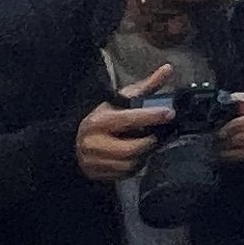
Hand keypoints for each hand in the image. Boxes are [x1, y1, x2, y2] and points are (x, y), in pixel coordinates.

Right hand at [76, 66, 174, 181]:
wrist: (74, 141)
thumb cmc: (103, 118)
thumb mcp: (120, 100)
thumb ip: (145, 87)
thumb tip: (167, 69)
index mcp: (99, 121)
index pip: (129, 119)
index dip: (151, 116)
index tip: (169, 113)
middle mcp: (93, 143)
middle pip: (131, 149)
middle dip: (149, 143)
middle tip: (158, 135)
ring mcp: (93, 161)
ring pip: (129, 165)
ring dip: (143, 156)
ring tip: (146, 145)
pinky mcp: (97, 174)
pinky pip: (124, 175)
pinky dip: (135, 166)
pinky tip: (136, 156)